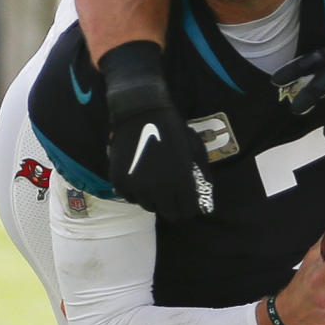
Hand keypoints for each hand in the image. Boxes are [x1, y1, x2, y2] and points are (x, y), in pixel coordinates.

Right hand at [99, 41, 213, 220]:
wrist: (141, 112)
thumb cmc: (172, 129)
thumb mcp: (195, 149)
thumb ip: (201, 174)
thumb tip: (204, 197)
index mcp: (181, 181)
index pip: (188, 211)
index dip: (190, 208)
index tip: (188, 202)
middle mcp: (160, 189)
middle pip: (168, 213)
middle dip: (173, 206)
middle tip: (172, 196)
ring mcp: (138, 187)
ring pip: (148, 206)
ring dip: (154, 199)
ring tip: (155, 185)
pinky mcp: (120, 182)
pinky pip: (130, 197)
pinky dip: (136, 192)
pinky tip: (140, 178)